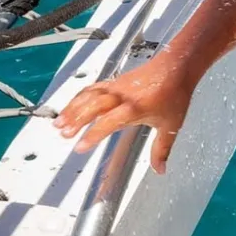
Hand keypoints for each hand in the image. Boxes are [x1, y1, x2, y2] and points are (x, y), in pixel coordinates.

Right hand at [53, 53, 193, 173]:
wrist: (177, 66)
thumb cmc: (175, 94)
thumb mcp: (171, 125)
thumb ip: (161, 149)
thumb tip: (160, 169)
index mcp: (135, 108)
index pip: (108, 122)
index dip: (93, 135)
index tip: (80, 147)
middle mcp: (122, 96)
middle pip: (93, 106)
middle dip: (76, 120)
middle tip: (63, 134)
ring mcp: (116, 87)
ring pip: (89, 96)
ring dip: (72, 108)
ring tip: (59, 122)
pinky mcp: (114, 82)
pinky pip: (92, 88)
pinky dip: (79, 97)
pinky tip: (70, 105)